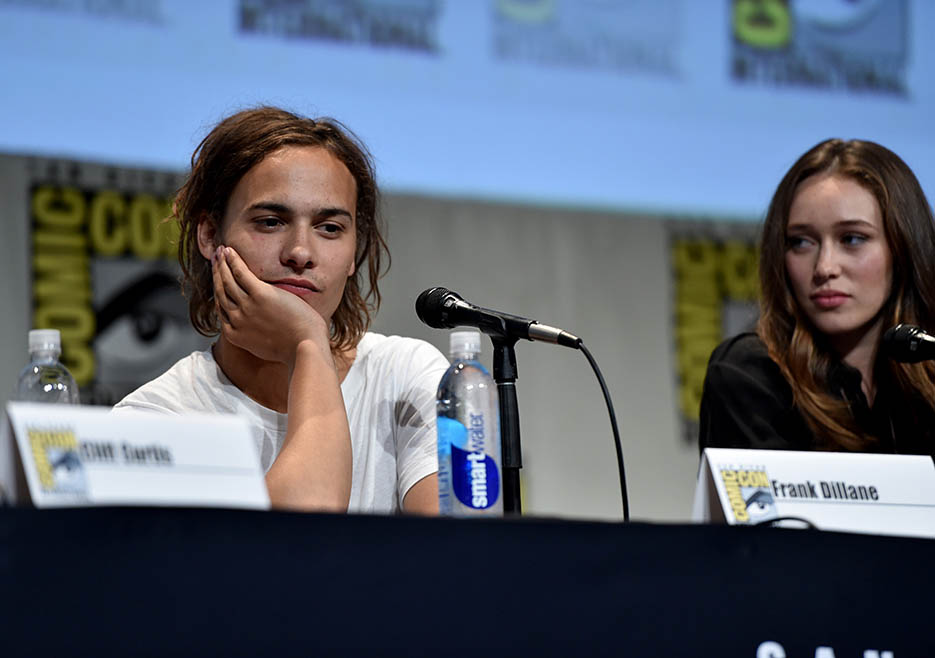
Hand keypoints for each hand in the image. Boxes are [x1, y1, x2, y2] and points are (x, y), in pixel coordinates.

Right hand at [213, 245, 331, 367]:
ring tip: (220, 252)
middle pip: (221, 292)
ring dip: (221, 264)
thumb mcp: (267, 346)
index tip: (217, 280)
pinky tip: (229, 251)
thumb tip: (260, 326)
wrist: (305, 346)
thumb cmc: (294, 347)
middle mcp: (237, 320)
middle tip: (214, 260)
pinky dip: (233, 261)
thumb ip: (257, 335)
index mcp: (236, 334)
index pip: (221, 308)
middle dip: (216, 274)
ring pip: (227, 281)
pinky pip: (241, 273)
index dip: (218, 290)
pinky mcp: (260, 295)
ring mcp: (247, 307)